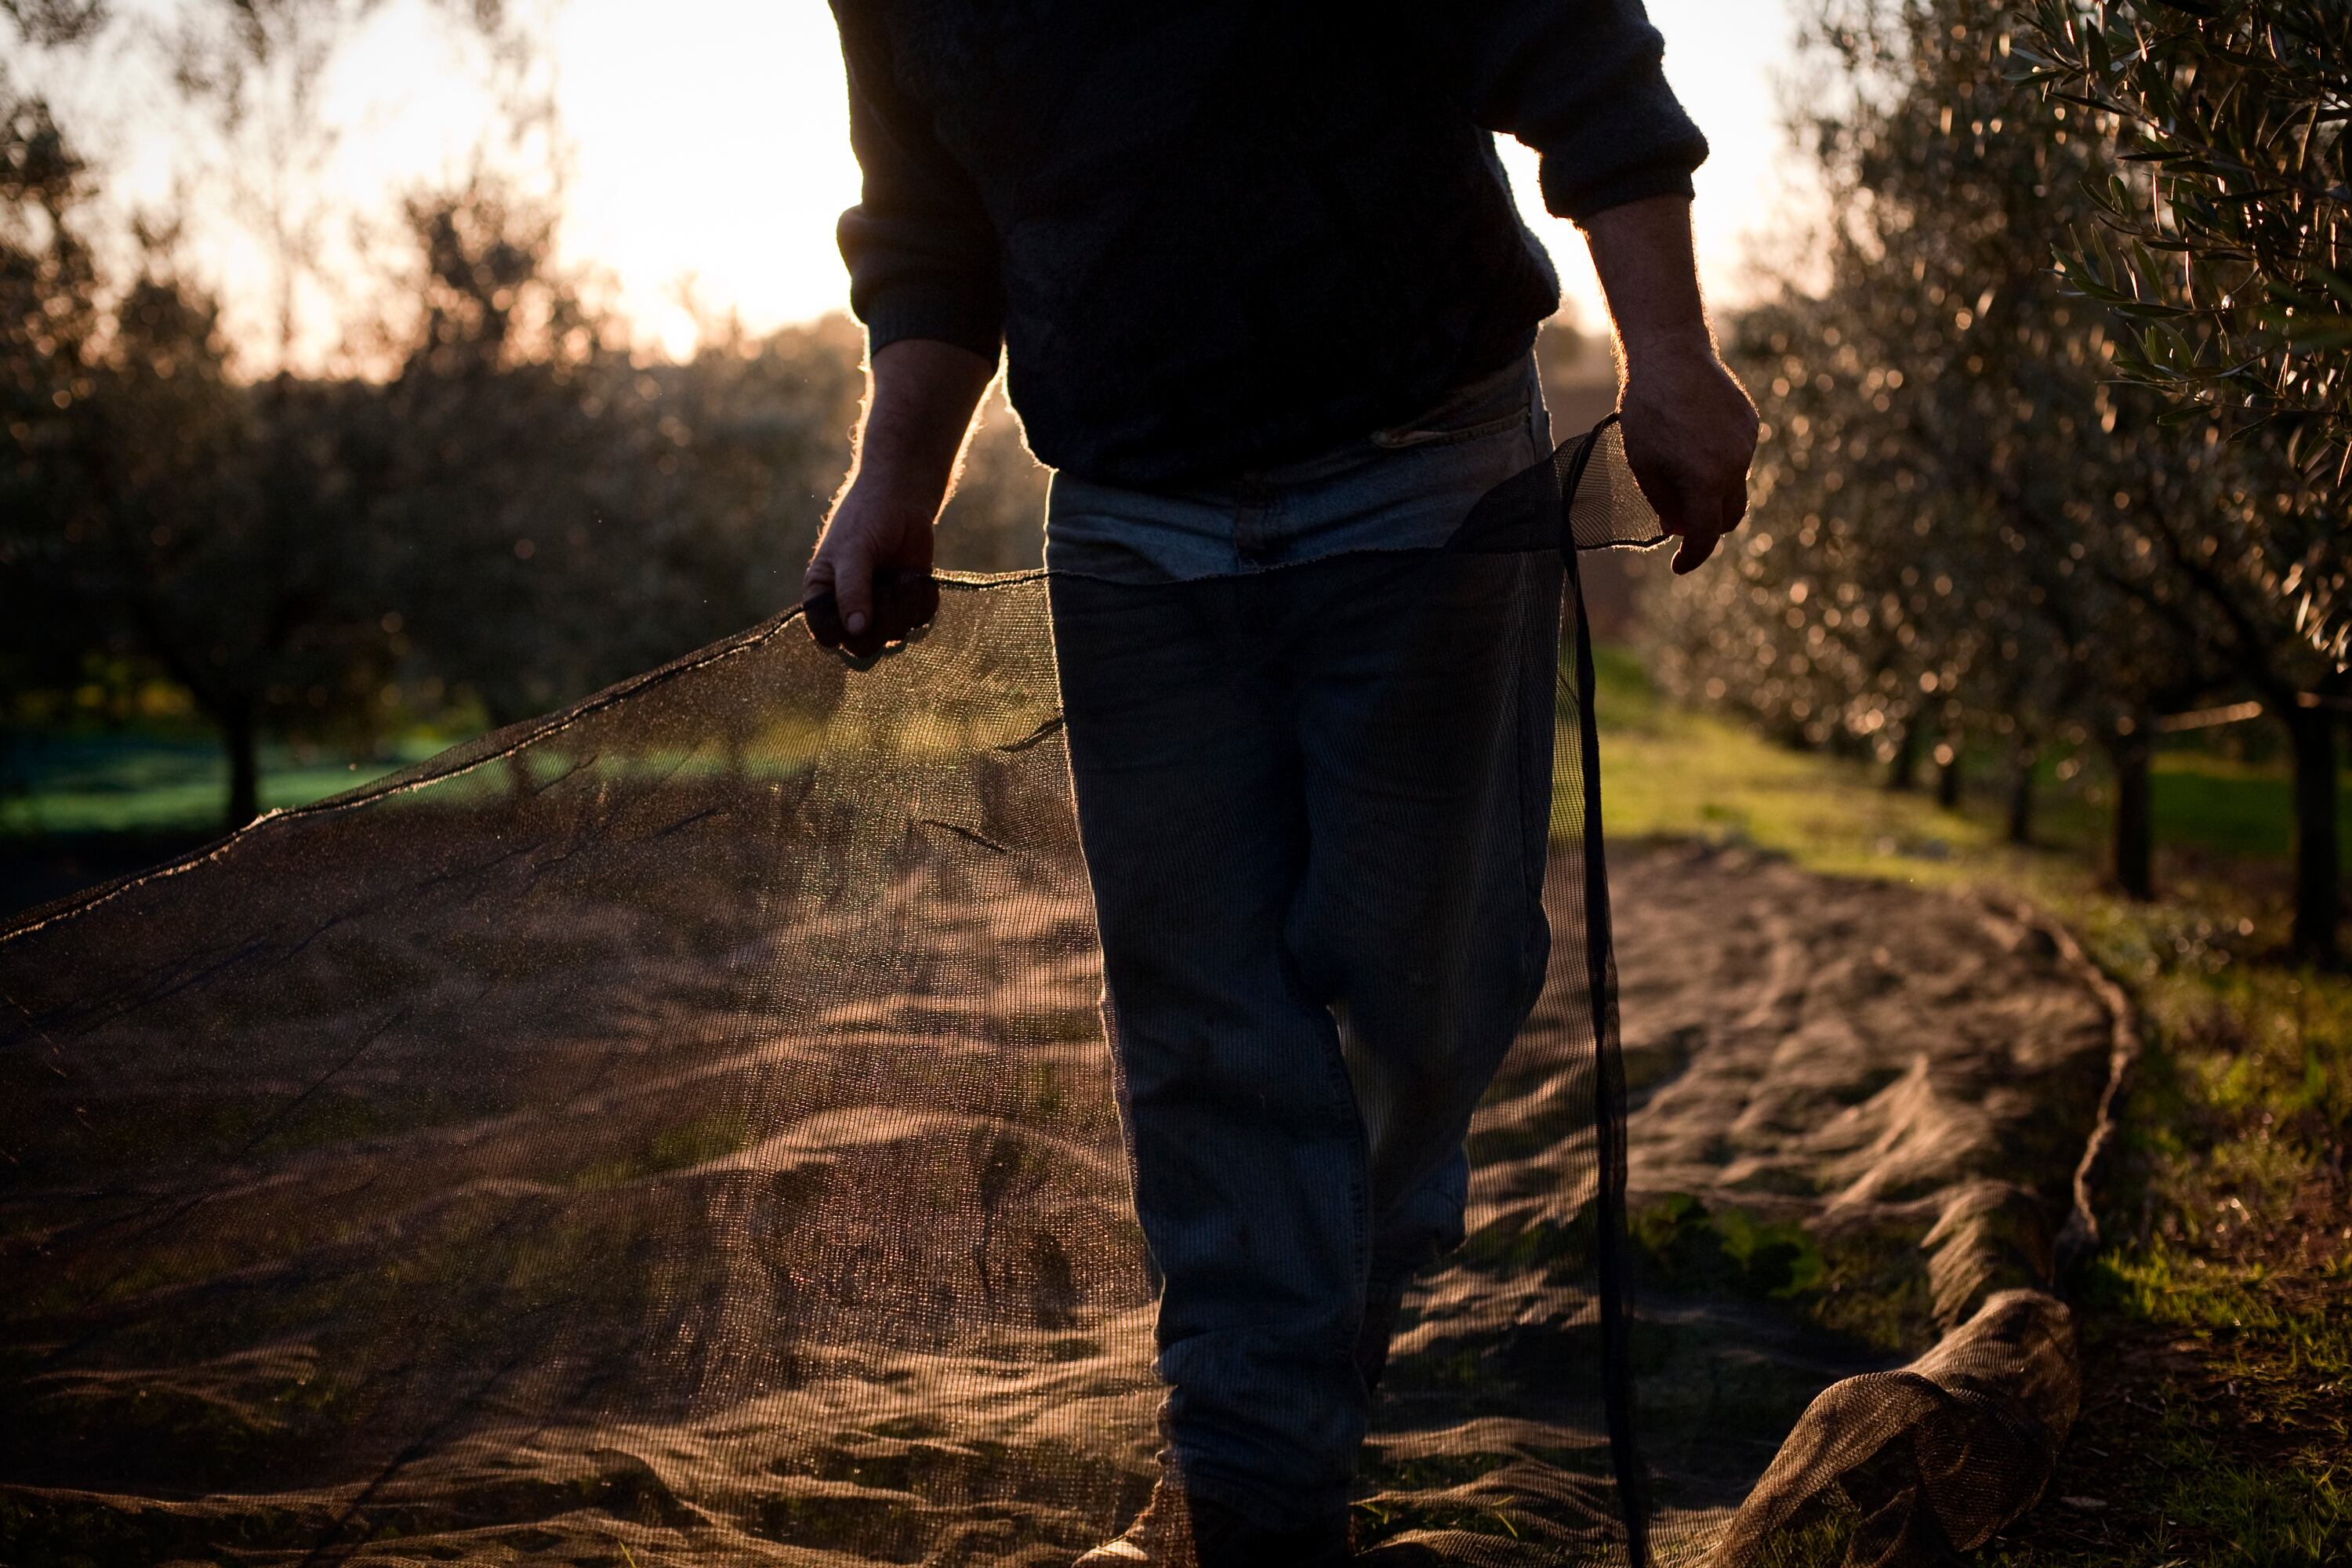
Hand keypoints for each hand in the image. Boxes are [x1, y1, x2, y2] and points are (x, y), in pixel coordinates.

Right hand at [800, 337, 993, 659]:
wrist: (902, 499)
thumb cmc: (865, 520)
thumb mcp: (853, 552)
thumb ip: (852, 590)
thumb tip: (856, 630)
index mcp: (823, 598)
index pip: (826, 637)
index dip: (842, 633)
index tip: (857, 614)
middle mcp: (850, 609)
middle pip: (863, 646)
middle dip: (880, 621)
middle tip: (885, 590)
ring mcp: (881, 609)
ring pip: (895, 635)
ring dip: (903, 606)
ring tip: (902, 576)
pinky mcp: (909, 604)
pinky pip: (920, 620)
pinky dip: (922, 599)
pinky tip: (916, 575)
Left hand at [1618, 336, 1758, 574]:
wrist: (1670, 354)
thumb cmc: (1646, 411)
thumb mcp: (1643, 465)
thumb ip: (1663, 503)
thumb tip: (1679, 531)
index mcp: (1706, 480)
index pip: (1706, 536)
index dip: (1692, 557)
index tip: (1678, 566)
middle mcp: (1735, 465)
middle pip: (1729, 517)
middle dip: (1706, 526)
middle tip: (1675, 518)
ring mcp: (1747, 443)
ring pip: (1734, 486)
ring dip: (1711, 490)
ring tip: (1678, 462)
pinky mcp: (1751, 424)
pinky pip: (1738, 457)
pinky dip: (1720, 462)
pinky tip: (1694, 438)